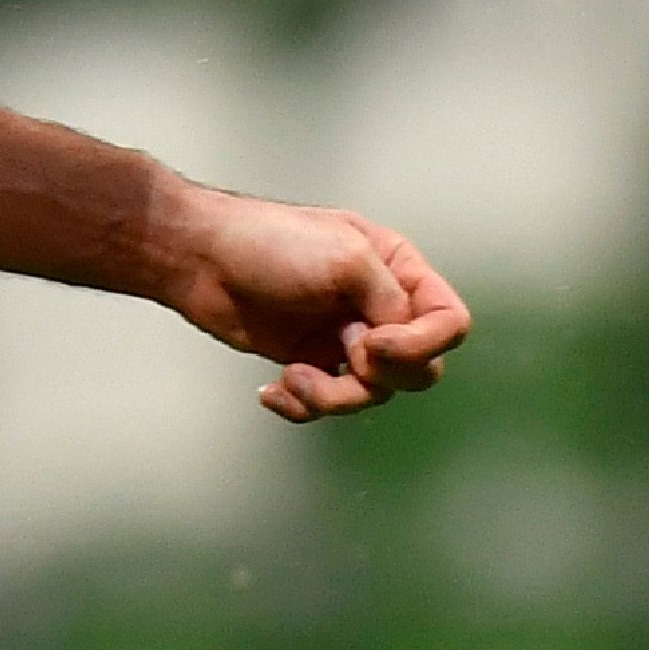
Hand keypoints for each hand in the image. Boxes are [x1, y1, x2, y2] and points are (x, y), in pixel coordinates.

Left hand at [154, 188, 470, 421]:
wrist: (200, 259)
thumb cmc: (272, 244)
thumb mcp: (346, 257)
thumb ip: (389, 301)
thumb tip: (394, 353)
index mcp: (399, 271)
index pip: (449, 322)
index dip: (422, 345)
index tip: (371, 342)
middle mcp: (379, 307)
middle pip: (418, 369)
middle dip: (380, 375)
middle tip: (345, 357)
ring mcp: (345, 338)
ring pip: (372, 394)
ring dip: (333, 396)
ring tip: (293, 380)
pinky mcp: (311, 362)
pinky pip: (327, 403)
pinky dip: (303, 406)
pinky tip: (271, 392)